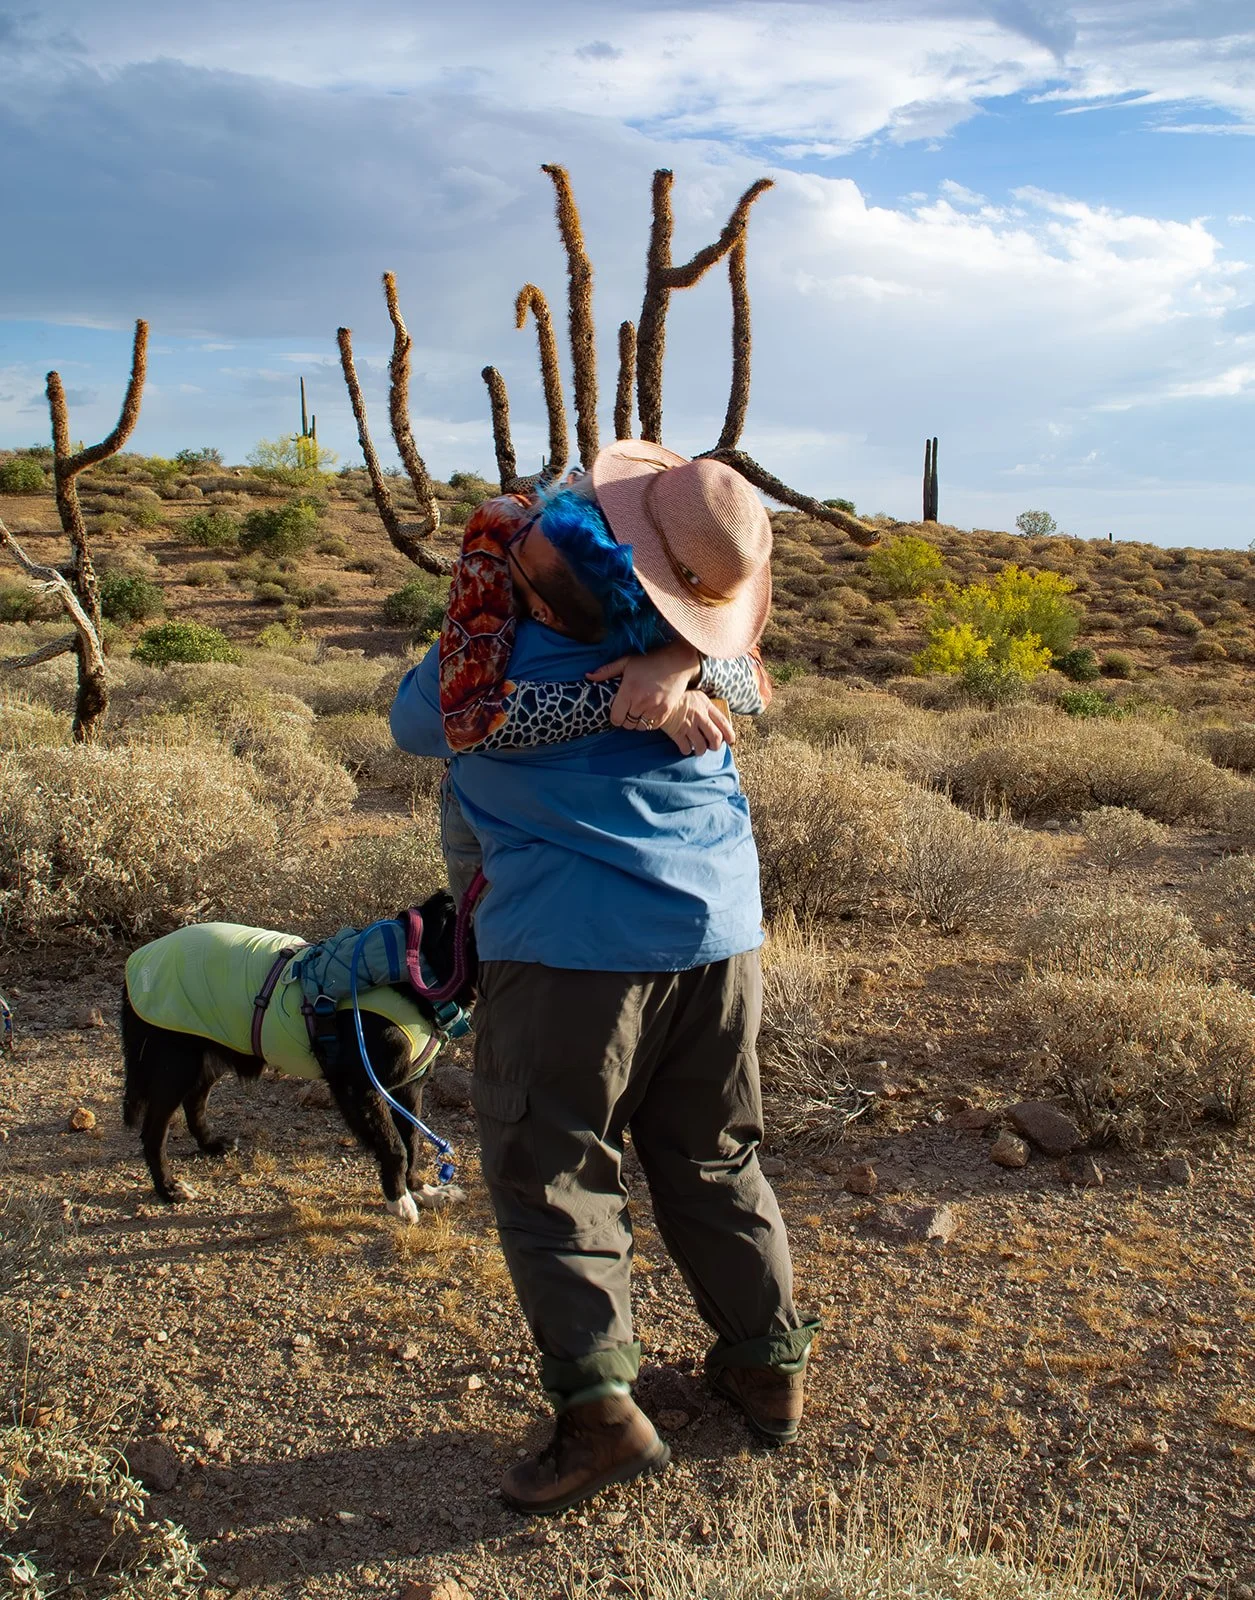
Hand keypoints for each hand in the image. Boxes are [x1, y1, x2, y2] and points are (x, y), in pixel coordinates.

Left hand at [586, 640, 700, 732]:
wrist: (677, 662)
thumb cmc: (649, 661)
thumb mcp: (626, 662)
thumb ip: (606, 671)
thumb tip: (588, 676)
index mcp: (629, 690)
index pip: (616, 718)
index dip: (614, 717)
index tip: (617, 711)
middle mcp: (642, 701)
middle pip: (627, 724)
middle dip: (625, 719)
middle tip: (628, 709)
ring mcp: (655, 708)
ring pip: (640, 727)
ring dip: (637, 722)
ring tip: (639, 710)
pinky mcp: (666, 711)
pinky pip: (653, 726)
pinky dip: (649, 722)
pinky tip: (649, 712)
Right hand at [659, 691, 735, 755]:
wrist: (657, 697)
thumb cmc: (678, 697)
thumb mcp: (696, 697)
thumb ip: (706, 707)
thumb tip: (715, 722)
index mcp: (706, 705)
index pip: (724, 722)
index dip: (730, 734)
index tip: (730, 740)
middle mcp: (699, 716)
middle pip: (716, 737)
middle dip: (716, 746)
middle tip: (712, 747)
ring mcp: (688, 725)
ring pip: (702, 746)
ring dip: (701, 751)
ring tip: (699, 750)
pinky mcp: (677, 733)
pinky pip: (686, 748)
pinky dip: (687, 751)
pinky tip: (686, 748)